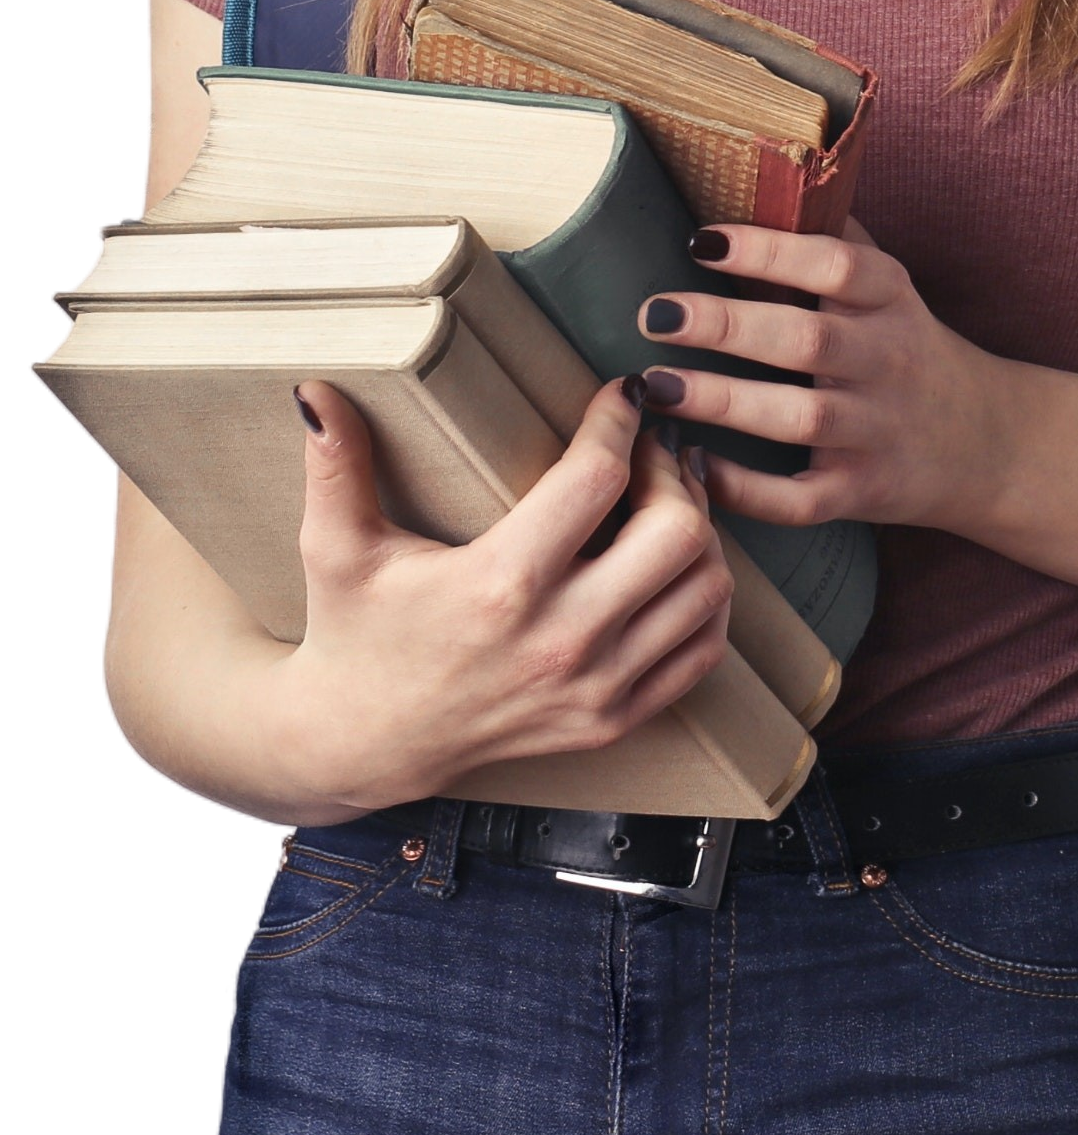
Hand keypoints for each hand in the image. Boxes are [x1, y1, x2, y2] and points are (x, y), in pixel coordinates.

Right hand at [270, 381, 733, 812]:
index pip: (598, 479)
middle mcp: (561, 639)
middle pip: (677, 533)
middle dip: (673, 472)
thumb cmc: (353, 633)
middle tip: (651, 446)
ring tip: (671, 494)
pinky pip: (702, 651)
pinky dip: (705, 599)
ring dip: (702, 530)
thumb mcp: (336, 547)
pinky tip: (678, 563)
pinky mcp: (612, 719)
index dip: (620, 420)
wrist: (362, 745)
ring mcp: (594, 688)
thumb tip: (316, 389)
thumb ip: (335, 464)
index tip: (622, 392)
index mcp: (500, 585)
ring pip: (705, 590)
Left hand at [634, 216, 1022, 533]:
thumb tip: (764, 180)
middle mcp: (889, 362)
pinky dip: (747, 488)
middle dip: (726, 325)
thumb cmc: (909, 349)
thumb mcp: (891, 288)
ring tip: (653, 385)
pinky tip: (695, 464)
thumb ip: (835, 241)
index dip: (769, 251)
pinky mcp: (864, 492)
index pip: (835, 264)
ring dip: (722, 401)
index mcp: (891, 300)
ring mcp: (878, 431)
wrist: (986, 443)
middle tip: (655, 313)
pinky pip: (801, 498)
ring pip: (799, 417)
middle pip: (807, 339)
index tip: (699, 241)